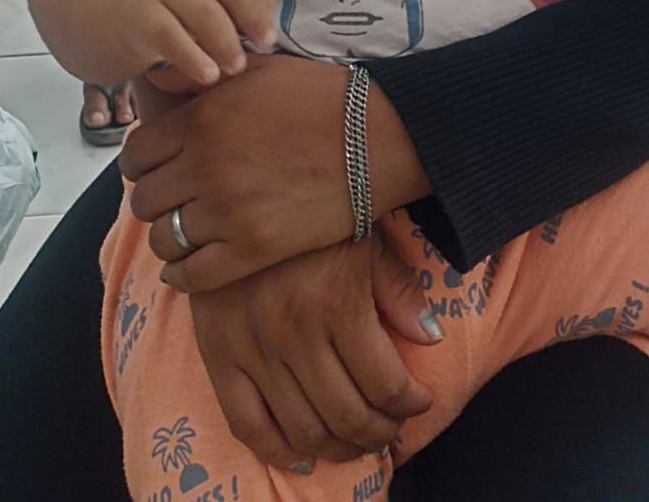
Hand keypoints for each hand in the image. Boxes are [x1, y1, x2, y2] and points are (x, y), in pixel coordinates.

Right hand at [111, 0, 305, 89]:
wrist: (116, 1)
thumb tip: (272, 5)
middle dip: (255, 15)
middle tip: (269, 42)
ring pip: (205, 13)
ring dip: (228, 43)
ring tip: (237, 66)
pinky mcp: (139, 15)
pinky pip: (172, 39)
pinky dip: (195, 59)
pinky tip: (209, 76)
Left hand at [120, 52, 429, 289]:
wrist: (378, 138)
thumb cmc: (321, 96)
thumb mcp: (257, 70)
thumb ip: (202, 77)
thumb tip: (155, 81)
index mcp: (201, 118)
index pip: (135, 154)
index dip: (145, 162)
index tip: (161, 167)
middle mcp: (204, 165)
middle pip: (144, 199)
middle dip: (158, 198)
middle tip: (179, 198)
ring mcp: (227, 211)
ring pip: (164, 239)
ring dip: (172, 236)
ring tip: (191, 229)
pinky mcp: (253, 249)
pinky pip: (192, 276)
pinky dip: (185, 274)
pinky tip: (196, 263)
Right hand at [190, 232, 438, 470]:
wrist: (239, 191)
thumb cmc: (313, 211)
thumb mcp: (363, 236)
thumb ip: (398, 288)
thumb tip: (431, 338)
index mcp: (337, 302)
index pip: (386, 383)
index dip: (410, 404)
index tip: (419, 402)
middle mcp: (294, 333)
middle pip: (347, 415)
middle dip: (379, 432)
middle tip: (391, 428)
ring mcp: (252, 347)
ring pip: (302, 429)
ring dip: (338, 447)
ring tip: (356, 440)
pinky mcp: (217, 353)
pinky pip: (246, 423)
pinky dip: (276, 451)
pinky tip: (302, 456)